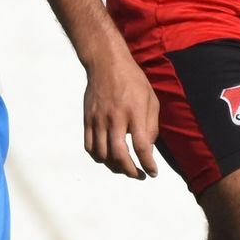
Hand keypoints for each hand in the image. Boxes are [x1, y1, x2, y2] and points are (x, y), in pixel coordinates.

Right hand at [82, 44, 159, 179]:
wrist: (106, 63)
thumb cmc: (132, 80)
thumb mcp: (151, 99)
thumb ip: (151, 125)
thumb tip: (148, 147)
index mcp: (134, 112)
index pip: (141, 146)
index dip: (147, 164)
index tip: (153, 172)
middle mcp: (115, 118)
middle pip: (119, 154)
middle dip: (130, 171)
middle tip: (139, 175)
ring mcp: (98, 119)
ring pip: (102, 154)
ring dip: (114, 166)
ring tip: (124, 166)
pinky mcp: (87, 119)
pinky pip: (89, 146)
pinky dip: (99, 157)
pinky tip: (108, 157)